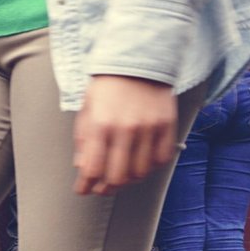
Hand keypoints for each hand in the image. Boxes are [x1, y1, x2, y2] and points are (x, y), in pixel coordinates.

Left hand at [72, 75, 179, 195]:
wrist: (138, 61)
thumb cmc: (107, 87)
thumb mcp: (86, 111)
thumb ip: (83, 140)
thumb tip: (82, 167)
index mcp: (100, 125)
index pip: (93, 168)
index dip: (85, 185)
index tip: (82, 189)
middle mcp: (125, 129)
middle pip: (118, 176)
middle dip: (106, 188)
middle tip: (101, 188)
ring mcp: (149, 128)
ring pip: (140, 172)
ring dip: (129, 179)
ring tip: (121, 176)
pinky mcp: (167, 125)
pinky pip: (161, 159)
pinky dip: (150, 167)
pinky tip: (140, 164)